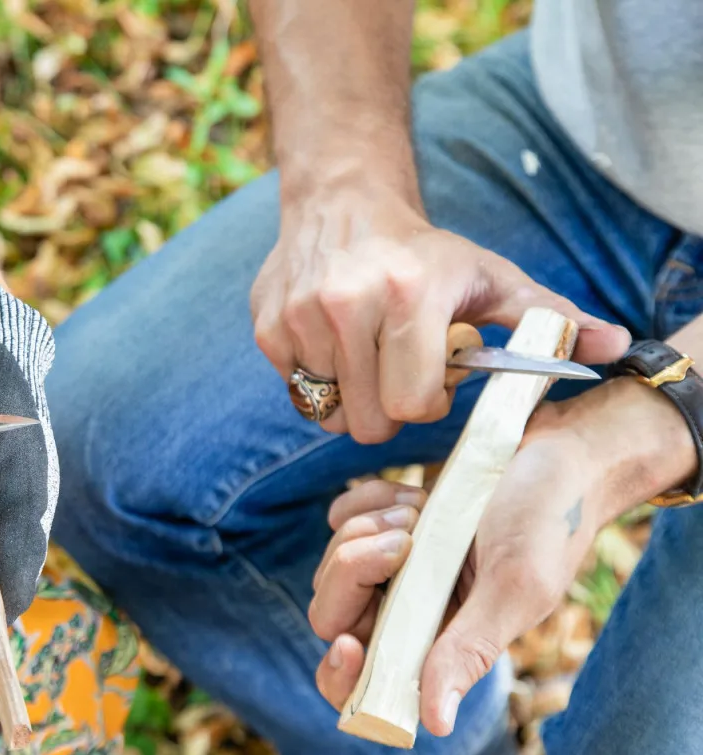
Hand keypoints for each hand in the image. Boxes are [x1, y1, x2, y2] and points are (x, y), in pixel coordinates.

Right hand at [250, 188, 630, 442]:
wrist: (343, 201)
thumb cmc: (425, 252)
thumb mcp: (492, 278)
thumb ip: (550, 319)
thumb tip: (615, 347)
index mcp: (409, 294)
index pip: (414, 407)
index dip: (428, 402)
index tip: (433, 374)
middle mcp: (346, 303)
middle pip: (367, 423)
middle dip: (388, 407)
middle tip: (398, 367)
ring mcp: (300, 316)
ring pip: (328, 412)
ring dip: (352, 393)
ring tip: (368, 352)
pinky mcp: (268, 326)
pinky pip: (296, 390)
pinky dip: (317, 378)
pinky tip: (334, 342)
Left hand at [310, 369, 702, 734]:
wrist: (559, 455)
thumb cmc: (549, 524)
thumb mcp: (515, 589)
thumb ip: (469, 651)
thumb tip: (436, 723)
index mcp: (437, 646)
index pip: (362, 686)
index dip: (341, 676)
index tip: (350, 645)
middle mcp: (407, 614)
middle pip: (331, 616)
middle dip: (354, 572)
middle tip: (406, 540)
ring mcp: (390, 569)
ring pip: (332, 563)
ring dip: (369, 529)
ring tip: (424, 513)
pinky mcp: (382, 523)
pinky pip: (340, 516)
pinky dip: (369, 499)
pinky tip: (415, 495)